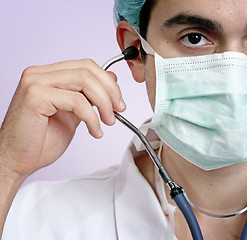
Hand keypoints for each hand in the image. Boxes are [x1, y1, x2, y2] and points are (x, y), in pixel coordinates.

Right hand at [0, 59, 124, 179]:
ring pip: (85, 81)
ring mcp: (35, 82)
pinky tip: (95, 131)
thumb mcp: (74, 114)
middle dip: (110, 91)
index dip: (108, 82)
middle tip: (119, 110)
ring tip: (108, 122)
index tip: (119, 101)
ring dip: (103, 103)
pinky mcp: (35, 96)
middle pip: (88, 69)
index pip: (86, 66)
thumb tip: (111, 80)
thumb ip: (88, 96)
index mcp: (48, 74)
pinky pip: (76, 101)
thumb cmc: (42, 140)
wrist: (18, 161)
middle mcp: (39, 73)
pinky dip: (92, 118)